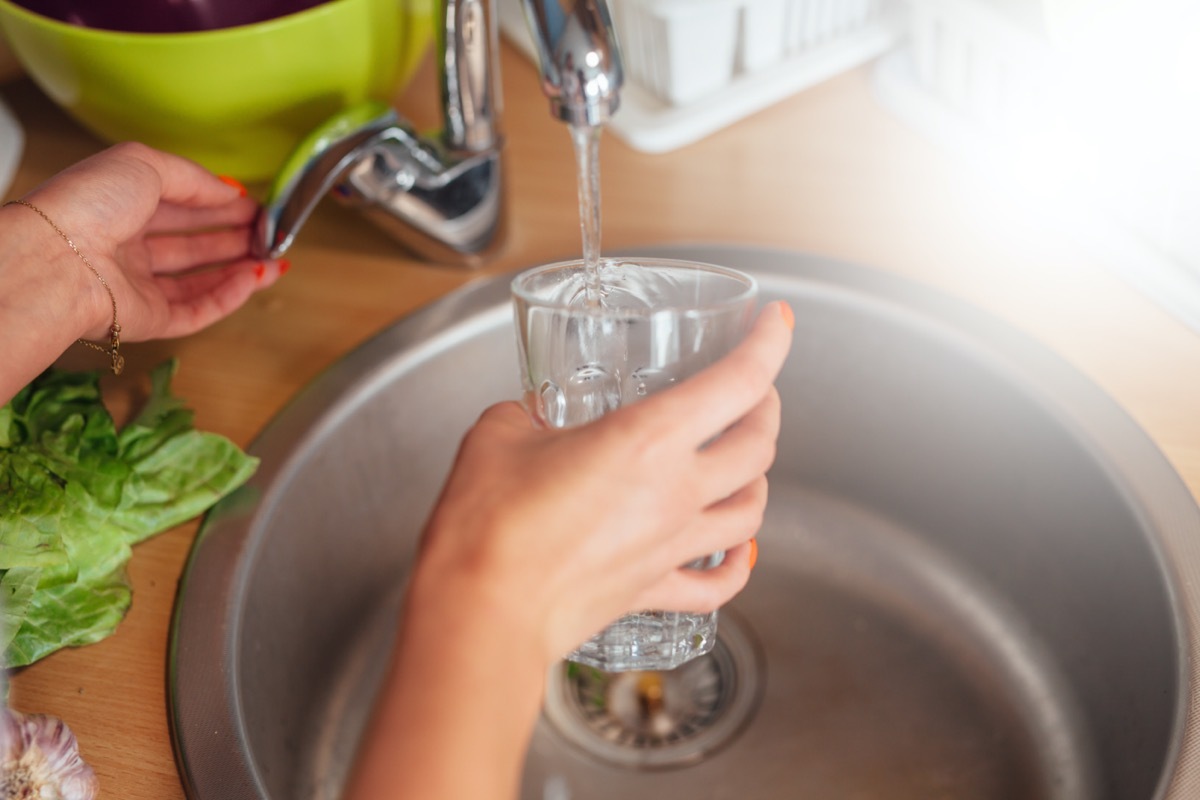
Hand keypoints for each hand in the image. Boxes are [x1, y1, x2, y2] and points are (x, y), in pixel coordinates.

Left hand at [18, 141, 285, 342]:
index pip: (179, 206)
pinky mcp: (148, 320)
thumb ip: (194, 177)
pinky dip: (230, 296)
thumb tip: (230, 192)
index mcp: (119, 206)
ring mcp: (138, 286)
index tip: (255, 205)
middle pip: (192, 244)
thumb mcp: (144, 164)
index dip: (219, 204)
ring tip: (275, 258)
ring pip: (200, 280)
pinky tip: (254, 279)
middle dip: (235, 236)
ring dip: (240, 268)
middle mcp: (127, 247)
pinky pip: (197, 310)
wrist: (60, 260)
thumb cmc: (87, 205)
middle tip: (271, 232)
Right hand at [409, 300, 793, 664]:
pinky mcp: (652, 591)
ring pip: (751, 511)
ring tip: (747, 463)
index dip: (769, 344)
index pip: (738, 381)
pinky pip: (717, 583)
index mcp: (648, 439)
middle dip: (766, 409)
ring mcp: (671, 546)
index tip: (777, 321)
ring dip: (759, 479)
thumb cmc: (489, 526)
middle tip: (754, 391)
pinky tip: (736, 554)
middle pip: (758, 446)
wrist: (483, 610)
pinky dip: (737, 566)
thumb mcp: (499, 435)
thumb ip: (526, 416)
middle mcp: (675, 492)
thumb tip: (528, 419)